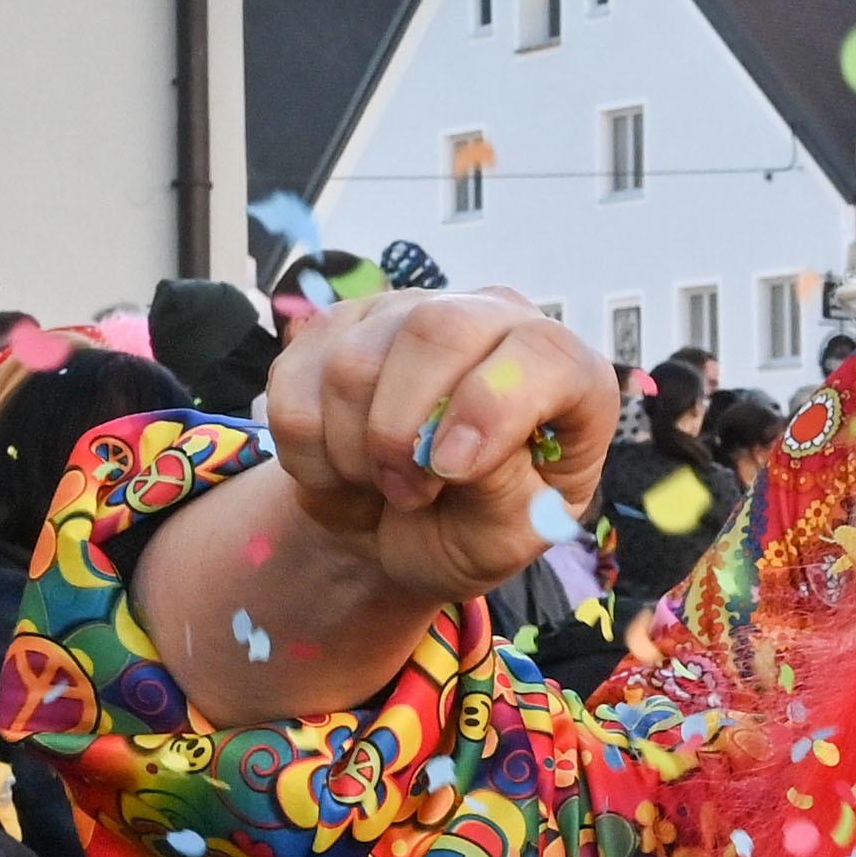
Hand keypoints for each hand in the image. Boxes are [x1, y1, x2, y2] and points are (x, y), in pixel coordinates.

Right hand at [265, 285, 618, 606]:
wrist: (393, 534)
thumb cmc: (469, 532)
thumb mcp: (509, 541)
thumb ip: (508, 496)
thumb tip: (458, 447)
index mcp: (561, 372)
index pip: (542, 354)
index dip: (493, 407)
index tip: (452, 470)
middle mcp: (487, 321)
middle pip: (435, 330)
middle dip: (403, 433)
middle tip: (408, 493)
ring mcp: (405, 315)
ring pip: (352, 364)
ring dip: (354, 454)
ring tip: (383, 485)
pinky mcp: (333, 330)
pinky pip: (294, 386)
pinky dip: (309, 452)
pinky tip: (343, 466)